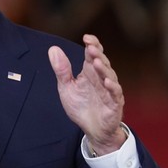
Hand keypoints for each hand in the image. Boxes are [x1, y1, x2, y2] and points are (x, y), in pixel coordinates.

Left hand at [48, 34, 125, 154]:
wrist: (91, 129)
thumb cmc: (81, 107)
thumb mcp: (66, 87)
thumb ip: (61, 69)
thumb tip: (53, 49)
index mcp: (90, 72)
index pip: (92, 55)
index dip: (92, 45)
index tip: (87, 37)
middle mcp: (101, 78)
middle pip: (101, 63)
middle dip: (97, 54)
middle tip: (91, 47)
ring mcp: (109, 90)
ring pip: (109, 76)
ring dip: (103, 69)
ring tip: (96, 62)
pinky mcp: (114, 104)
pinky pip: (115, 94)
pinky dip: (112, 87)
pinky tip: (107, 82)